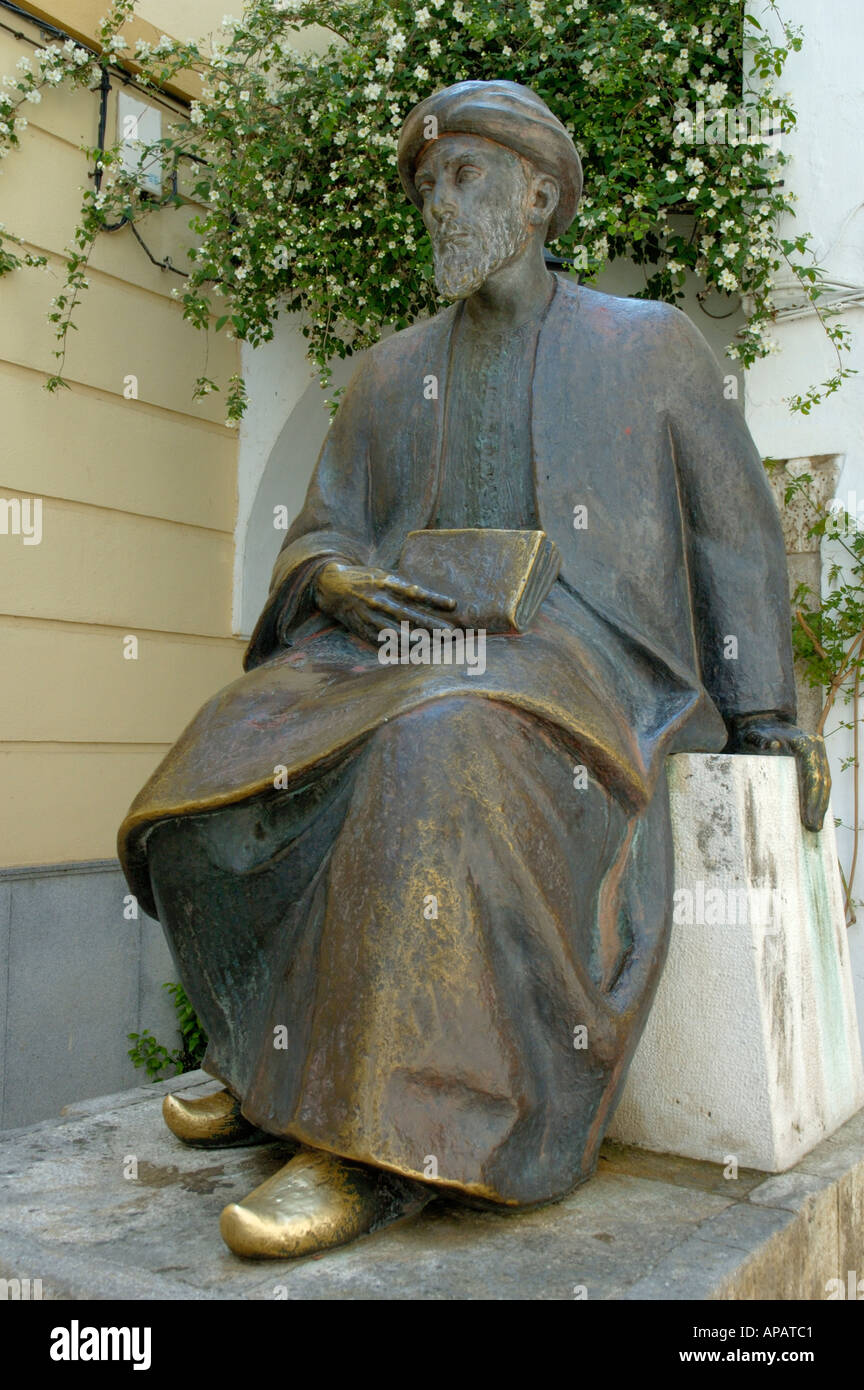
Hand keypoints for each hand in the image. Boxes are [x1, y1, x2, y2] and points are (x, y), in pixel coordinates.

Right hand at [314, 561, 456, 644]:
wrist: (331, 586)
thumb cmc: (363, 578)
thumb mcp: (382, 574)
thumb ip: (402, 584)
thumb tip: (428, 593)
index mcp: (386, 583)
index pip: (415, 592)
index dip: (434, 599)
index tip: (453, 605)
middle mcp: (379, 600)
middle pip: (410, 616)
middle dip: (431, 625)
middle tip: (450, 632)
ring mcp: (370, 617)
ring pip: (397, 633)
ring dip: (418, 640)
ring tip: (435, 644)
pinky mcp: (363, 630)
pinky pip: (383, 642)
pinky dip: (399, 648)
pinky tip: (414, 653)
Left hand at [725, 713, 830, 832]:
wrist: (759, 721)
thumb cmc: (752, 732)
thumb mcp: (751, 735)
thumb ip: (758, 740)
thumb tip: (771, 745)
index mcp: (804, 742)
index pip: (812, 776)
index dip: (811, 799)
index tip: (807, 819)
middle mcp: (815, 745)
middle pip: (822, 781)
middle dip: (818, 806)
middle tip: (813, 829)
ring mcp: (818, 750)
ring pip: (824, 781)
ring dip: (821, 804)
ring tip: (816, 826)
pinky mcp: (815, 756)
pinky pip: (821, 779)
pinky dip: (819, 796)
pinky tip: (816, 812)